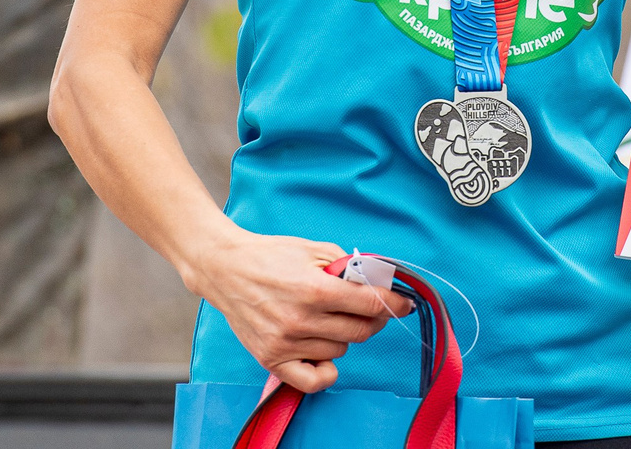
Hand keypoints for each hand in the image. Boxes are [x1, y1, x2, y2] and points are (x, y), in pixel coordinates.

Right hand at [187, 225, 410, 392]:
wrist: (226, 269)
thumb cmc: (270, 256)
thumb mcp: (314, 249)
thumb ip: (348, 265)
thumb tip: (379, 279)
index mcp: (314, 289)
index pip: (370, 304)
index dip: (394, 302)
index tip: (404, 302)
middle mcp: (301, 320)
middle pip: (360, 330)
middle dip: (374, 317)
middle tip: (368, 307)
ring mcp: (285, 342)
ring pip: (341, 350)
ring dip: (344, 334)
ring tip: (329, 316)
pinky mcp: (271, 358)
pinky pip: (313, 380)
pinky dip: (326, 370)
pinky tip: (324, 351)